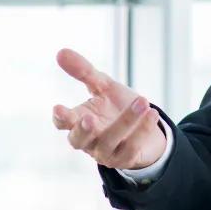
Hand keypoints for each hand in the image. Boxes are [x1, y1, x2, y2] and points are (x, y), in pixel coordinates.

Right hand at [51, 48, 166, 169]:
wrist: (145, 125)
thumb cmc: (117, 106)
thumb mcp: (103, 86)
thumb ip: (84, 71)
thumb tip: (61, 51)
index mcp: (79, 121)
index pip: (63, 122)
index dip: (61, 117)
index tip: (58, 108)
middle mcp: (89, 140)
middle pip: (79, 140)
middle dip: (83, 130)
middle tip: (89, 118)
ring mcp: (106, 151)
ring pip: (110, 140)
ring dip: (126, 121)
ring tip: (142, 102)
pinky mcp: (126, 158)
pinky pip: (132, 147)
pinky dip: (142, 130)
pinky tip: (152, 113)